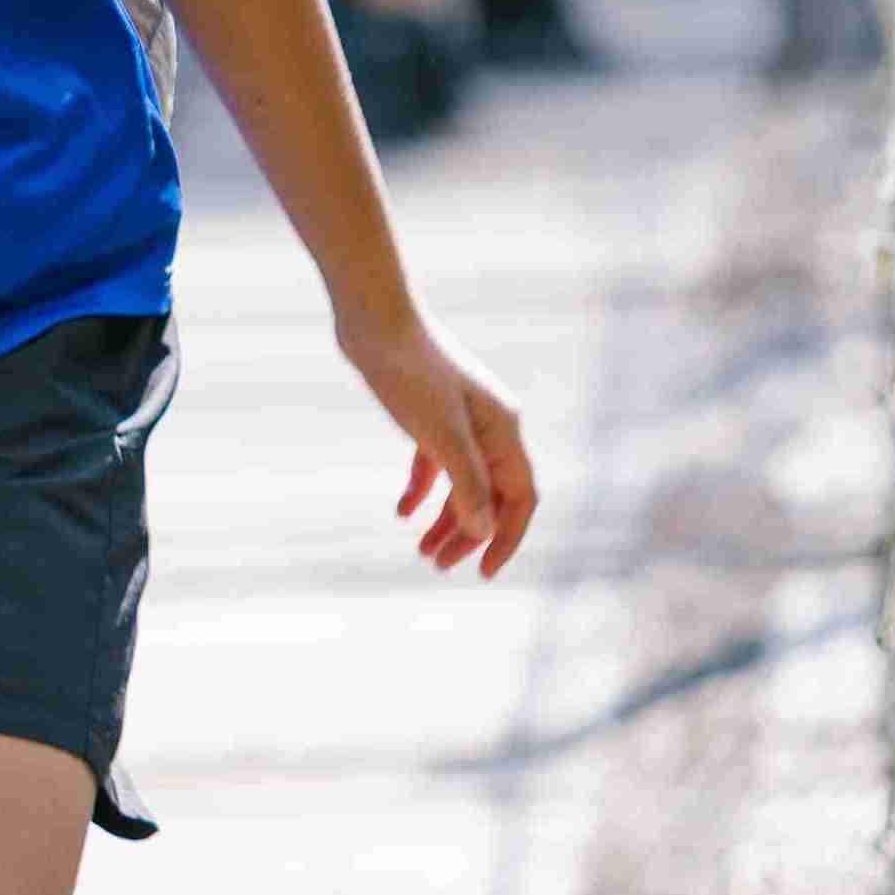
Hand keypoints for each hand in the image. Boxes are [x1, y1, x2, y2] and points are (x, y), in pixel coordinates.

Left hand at [337, 306, 535, 576]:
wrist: (374, 320)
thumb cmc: (410, 373)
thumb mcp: (441, 434)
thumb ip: (467, 482)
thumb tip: (484, 531)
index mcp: (504, 431)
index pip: (520, 498)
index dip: (507, 539)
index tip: (483, 574)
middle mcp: (491, 427)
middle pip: (491, 496)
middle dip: (469, 536)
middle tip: (437, 566)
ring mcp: (462, 420)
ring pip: (463, 483)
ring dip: (445, 519)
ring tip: (421, 552)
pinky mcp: (431, 414)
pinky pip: (436, 464)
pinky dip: (422, 490)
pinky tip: (402, 512)